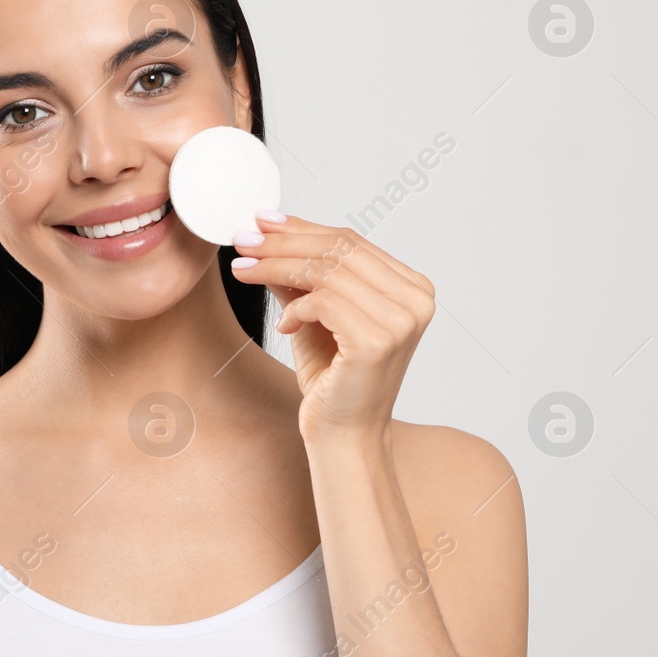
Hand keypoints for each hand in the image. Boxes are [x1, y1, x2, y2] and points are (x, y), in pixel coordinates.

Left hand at [228, 213, 435, 442]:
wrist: (344, 434)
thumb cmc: (332, 376)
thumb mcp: (315, 314)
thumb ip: (301, 275)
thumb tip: (265, 233)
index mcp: (411, 288)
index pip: (350, 240)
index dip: (301, 227)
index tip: (260, 222)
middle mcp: (415, 300)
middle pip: (338, 249)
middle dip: (283, 243)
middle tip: (242, 242)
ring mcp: (401, 321)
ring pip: (326, 271)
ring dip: (276, 267)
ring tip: (243, 271)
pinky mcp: (377, 341)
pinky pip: (323, 302)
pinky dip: (296, 307)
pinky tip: (284, 325)